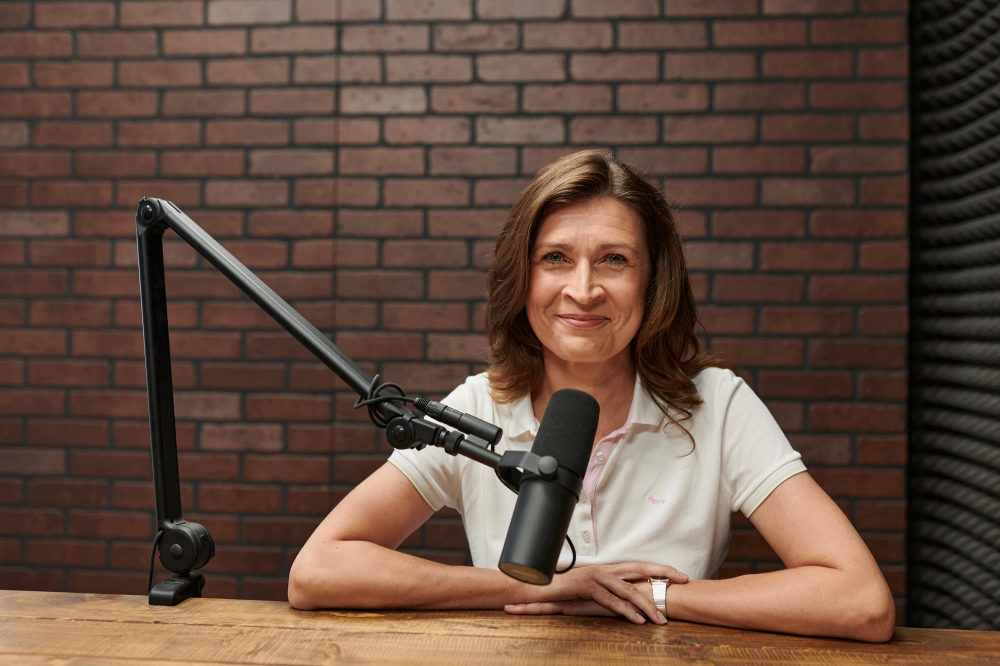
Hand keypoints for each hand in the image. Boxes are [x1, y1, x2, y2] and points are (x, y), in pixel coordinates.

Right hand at [505, 562, 686, 624]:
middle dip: (663, 575)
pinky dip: (626, 611)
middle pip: (639, 569)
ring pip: (628, 589)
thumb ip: (611, 592)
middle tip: (683, 582)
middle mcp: (606, 569)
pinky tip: (637, 620)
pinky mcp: (587, 588)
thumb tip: (630, 602)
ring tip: (660, 619)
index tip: (680, 575)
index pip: (640, 566)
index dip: (660, 569)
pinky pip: (611, 601)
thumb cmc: (567, 591)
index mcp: (610, 568)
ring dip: (646, 605)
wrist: (541, 586)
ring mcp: (597, 577)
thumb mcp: (594, 590)